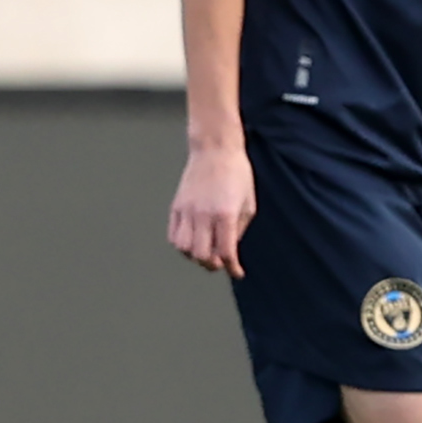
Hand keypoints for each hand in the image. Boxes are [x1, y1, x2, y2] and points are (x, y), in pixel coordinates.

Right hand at [168, 140, 255, 274]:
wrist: (215, 150)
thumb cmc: (237, 174)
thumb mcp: (248, 203)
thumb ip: (239, 229)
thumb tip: (230, 249)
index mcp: (225, 214)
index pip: (226, 252)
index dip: (233, 268)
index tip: (237, 273)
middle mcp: (204, 215)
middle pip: (202, 255)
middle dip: (213, 264)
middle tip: (221, 263)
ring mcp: (187, 211)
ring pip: (184, 249)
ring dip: (195, 256)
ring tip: (206, 251)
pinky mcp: (176, 206)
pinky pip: (173, 236)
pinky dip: (182, 245)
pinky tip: (193, 242)